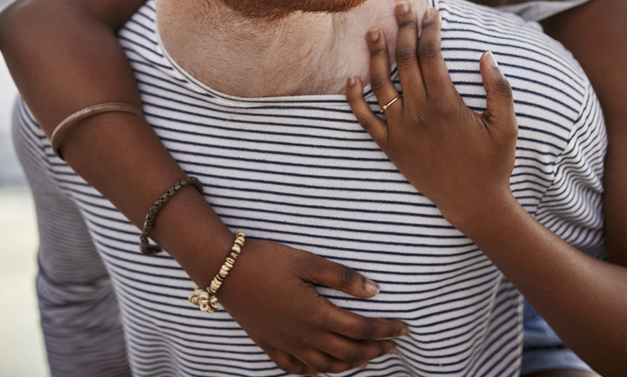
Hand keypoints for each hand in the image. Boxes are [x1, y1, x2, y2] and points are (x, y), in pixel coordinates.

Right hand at [215, 238, 407, 373]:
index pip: (361, 329)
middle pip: (348, 352)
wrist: (222, 270)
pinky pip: (296, 369)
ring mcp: (285, 344)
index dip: (386, 329)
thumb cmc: (265, 260)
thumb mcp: (306, 260)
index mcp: (316, 314)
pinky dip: (315, 372)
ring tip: (366, 360)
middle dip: (375, 350)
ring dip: (350, 365)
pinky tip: (323, 369)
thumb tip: (374, 290)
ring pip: (325, 366)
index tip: (404, 328)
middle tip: (392, 346)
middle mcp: (303, 336)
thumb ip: (341, 277)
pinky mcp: (269, 344)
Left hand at [344, 3, 518, 232]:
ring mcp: (401, 130)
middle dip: (403, 30)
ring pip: (381, 83)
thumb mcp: (507, 125)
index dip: (429, 30)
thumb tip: (485, 54)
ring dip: (376, 55)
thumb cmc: (493, 163)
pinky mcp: (389, 147)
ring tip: (374, 31)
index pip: (431, 55)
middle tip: (401, 7)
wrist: (473, 203)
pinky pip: (365, 119)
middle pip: (404, 61)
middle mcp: (419, 113)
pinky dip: (354, 98)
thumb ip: (499, 88)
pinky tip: (351, 79)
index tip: (430, 12)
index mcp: (447, 104)